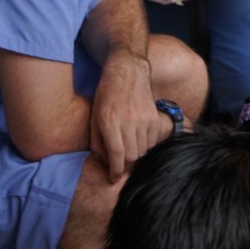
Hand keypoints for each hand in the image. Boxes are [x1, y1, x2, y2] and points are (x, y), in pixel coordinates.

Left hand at [89, 50, 167, 181]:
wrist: (128, 72)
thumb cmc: (106, 94)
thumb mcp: (94, 117)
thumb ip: (98, 141)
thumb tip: (106, 161)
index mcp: (111, 122)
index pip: (117, 155)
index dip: (116, 171)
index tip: (113, 178)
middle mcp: (129, 121)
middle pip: (132, 156)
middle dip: (125, 166)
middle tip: (119, 167)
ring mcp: (144, 119)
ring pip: (143, 150)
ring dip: (136, 157)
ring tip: (128, 153)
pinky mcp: (154, 118)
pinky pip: (152, 141)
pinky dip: (145, 146)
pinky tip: (137, 142)